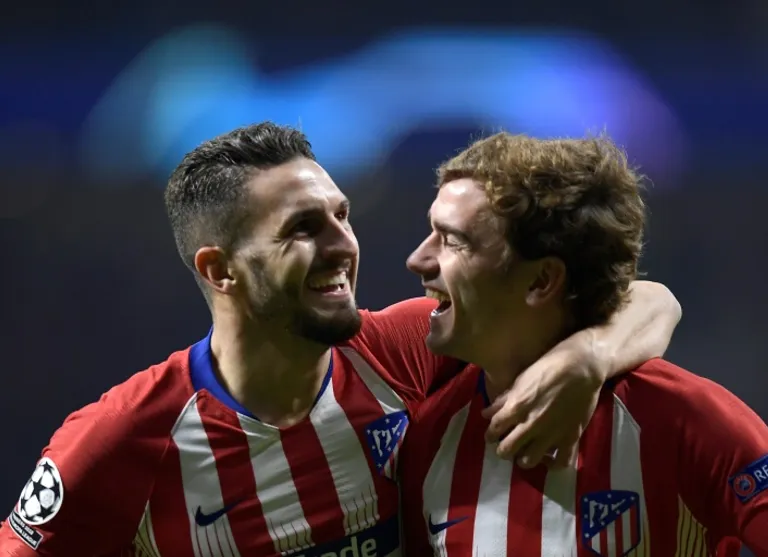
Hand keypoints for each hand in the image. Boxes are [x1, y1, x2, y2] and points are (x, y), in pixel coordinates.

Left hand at [482, 335, 606, 467]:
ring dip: (523, 458)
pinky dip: (553, 464)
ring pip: (529, 461)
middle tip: (506, 446)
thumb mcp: (520, 379)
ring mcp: (551, 434)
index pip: (493, 429)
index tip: (492, 435)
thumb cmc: (548, 367)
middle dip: (503, 449)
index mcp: (515, 408)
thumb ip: (503, 399)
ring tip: (525, 452)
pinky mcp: (571, 438)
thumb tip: (486, 413)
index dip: (490, 434)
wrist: (581, 366)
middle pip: (506, 450)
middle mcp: (530, 425)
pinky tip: (549, 459)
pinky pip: (560, 463)